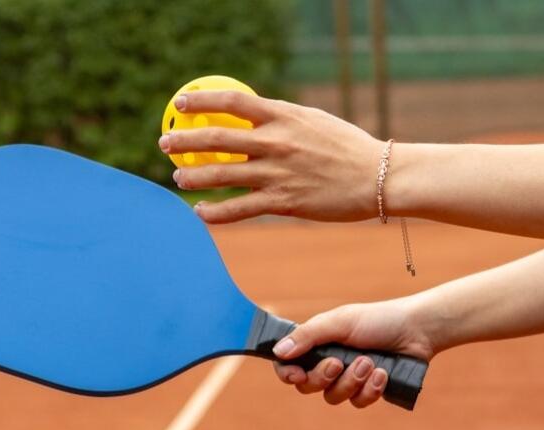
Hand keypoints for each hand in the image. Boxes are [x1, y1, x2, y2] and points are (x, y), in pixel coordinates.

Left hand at [157, 91, 382, 223]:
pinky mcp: (282, 203)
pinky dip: (215, 213)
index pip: (232, 102)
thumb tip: (256, 116)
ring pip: (222, 175)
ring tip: (178, 179)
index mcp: (283, 116)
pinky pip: (239, 209)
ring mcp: (277, 174)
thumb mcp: (315, 121)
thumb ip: (283, 119)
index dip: (201, 101)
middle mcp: (276, 143)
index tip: (181, 104)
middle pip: (217, 139)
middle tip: (165, 144)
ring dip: (194, 178)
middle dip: (184, 141)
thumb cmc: (348, 148)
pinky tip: (201, 213)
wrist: (378, 178)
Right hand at [273, 299, 434, 408]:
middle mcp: (328, 363)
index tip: (297, 375)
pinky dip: (370, 389)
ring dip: (352, 381)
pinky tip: (382, 374)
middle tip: (340, 362)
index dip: (287, 374)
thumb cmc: (377, 320)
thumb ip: (308, 336)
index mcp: (316, 344)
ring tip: (370, 362)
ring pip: (333, 397)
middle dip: (324, 377)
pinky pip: (357, 402)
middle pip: (307, 387)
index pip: (288, 365)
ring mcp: (347, 379)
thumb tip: (278, 352)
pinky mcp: (367, 391)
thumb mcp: (340, 322)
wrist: (417, 331)